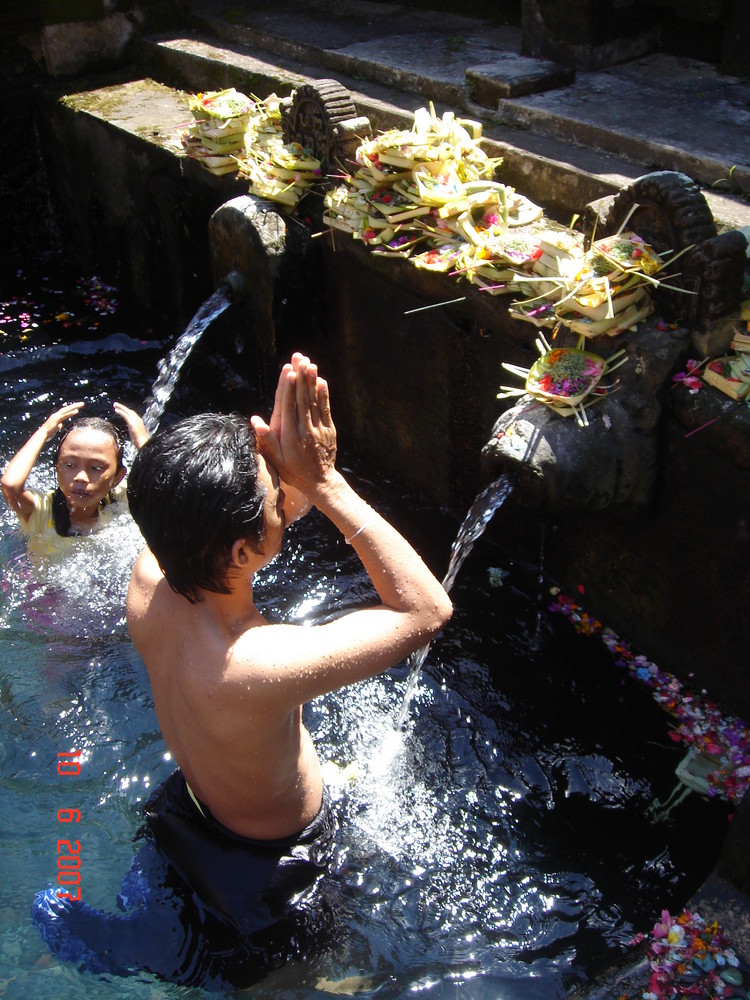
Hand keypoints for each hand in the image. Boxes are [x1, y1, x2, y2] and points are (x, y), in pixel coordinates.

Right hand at [40, 402, 84, 440]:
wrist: (42, 435)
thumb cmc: (47, 434)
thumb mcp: (54, 429)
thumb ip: (57, 426)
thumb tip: (60, 425)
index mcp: (56, 417)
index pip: (65, 411)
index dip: (71, 409)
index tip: (78, 407)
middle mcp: (56, 415)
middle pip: (67, 408)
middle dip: (75, 405)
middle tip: (82, 403)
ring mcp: (56, 416)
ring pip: (66, 410)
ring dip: (74, 406)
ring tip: (82, 404)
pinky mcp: (56, 419)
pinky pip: (65, 415)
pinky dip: (71, 412)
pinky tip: (77, 410)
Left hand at [113, 402, 148, 449]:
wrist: (143, 443)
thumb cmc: (140, 441)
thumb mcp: (136, 433)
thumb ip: (133, 429)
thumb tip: (131, 430)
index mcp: (139, 421)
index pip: (132, 414)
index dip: (126, 410)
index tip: (121, 408)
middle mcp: (138, 419)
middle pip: (129, 411)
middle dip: (122, 407)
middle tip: (116, 404)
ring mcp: (135, 420)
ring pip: (127, 411)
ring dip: (120, 407)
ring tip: (114, 405)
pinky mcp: (132, 423)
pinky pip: (125, 415)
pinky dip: (120, 412)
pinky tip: (116, 410)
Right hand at [251, 354, 336, 496]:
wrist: (320, 482)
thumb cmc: (293, 471)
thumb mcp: (276, 459)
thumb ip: (267, 439)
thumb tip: (255, 420)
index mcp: (290, 436)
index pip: (288, 407)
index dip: (289, 388)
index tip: (289, 372)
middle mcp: (305, 430)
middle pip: (302, 400)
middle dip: (301, 378)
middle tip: (300, 359)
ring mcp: (319, 429)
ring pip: (314, 401)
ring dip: (312, 381)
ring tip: (310, 364)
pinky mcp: (329, 430)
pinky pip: (326, 409)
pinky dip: (323, 394)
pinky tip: (322, 381)